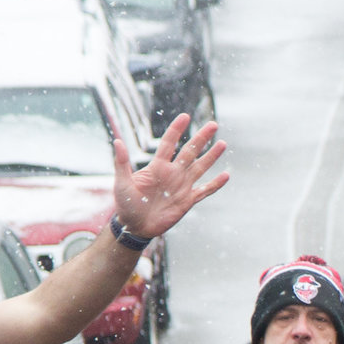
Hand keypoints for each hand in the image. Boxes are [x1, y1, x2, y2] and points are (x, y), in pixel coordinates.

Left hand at [111, 114, 228, 240]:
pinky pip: (205, 191)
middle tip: (212, 125)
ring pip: (200, 168)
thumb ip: (121, 163)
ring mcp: (182, 186)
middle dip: (201, 138)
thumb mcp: (121, 183)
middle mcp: (172, 173)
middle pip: (190, 152)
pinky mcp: (188, 201)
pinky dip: (215, 184)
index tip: (185, 117)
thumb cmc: (126, 204)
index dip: (176, 130)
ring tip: (222, 144)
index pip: (169, 144)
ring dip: (211, 157)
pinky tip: (226, 175)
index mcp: (157, 167)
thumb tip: (117, 141)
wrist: (135, 226)